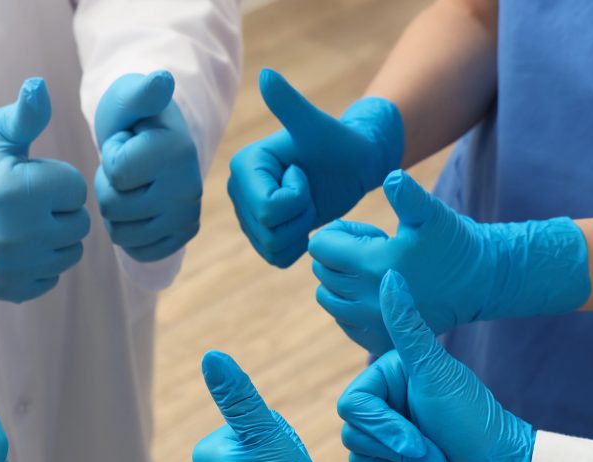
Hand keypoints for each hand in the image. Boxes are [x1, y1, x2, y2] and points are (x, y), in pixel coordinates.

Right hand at [0, 78, 89, 301]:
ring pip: (70, 253)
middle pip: (79, 224)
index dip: (58, 181)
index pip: (77, 190)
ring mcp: (12, 266)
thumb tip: (39, 85)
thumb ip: (26, 115)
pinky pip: (52, 278)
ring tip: (24, 224)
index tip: (29, 179)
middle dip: (60, 211)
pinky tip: (17, 247)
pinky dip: (41, 264)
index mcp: (16, 192)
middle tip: (28, 204)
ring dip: (56, 239)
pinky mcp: (9, 289)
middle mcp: (16, 234)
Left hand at [94, 71, 201, 261]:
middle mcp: (189, 188)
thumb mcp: (130, 99)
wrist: (156, 141)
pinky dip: (129, 233)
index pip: (115, 173)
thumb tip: (162, 80)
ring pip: (121, 233)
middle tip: (127, 167)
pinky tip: (138, 209)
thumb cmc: (135, 118)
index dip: (110, 157)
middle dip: (108, 186)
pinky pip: (137, 251)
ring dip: (115, 210)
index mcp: (178, 152)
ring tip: (131, 185)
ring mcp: (188, 216)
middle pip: (114, 207)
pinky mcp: (182, 236)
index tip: (127, 143)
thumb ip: (141, 92)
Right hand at [228, 68, 402, 267]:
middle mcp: (238, 190)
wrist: (354, 165)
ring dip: (300, 229)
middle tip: (309, 191)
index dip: (297, 198)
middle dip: (299, 216)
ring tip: (308, 204)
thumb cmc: (341, 143)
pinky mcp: (261, 235)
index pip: (268, 209)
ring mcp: (247, 215)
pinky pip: (276, 258)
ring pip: (272, 247)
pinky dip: (297, 244)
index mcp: (244, 166)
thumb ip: (290, 104)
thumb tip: (266, 73)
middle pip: (268, 231)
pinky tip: (306, 222)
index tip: (304, 173)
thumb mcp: (317, 126)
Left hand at [309, 170, 589, 353]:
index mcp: (372, 265)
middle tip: (376, 251)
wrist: (479, 282)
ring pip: (327, 297)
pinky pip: (342, 321)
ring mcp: (371, 325)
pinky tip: (378, 295)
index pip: (319, 246)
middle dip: (340, 256)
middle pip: (322, 271)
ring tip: (376, 273)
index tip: (369, 236)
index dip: (339, 234)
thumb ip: (408, 196)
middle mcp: (365, 300)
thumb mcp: (431, 214)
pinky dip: (350, 306)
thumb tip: (392, 177)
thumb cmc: (452, 243)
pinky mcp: (378, 342)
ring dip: (341, 281)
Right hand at [337, 271, 590, 461]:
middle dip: (398, 453)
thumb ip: (408, 326)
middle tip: (437, 455)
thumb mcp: (436, 373)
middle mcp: (383, 401)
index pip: (352, 407)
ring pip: (358, 458)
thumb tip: (391, 274)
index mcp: (387, 376)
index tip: (419, 442)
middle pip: (352, 434)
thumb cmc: (474, 421)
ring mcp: (386, 434)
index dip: (383, 429)